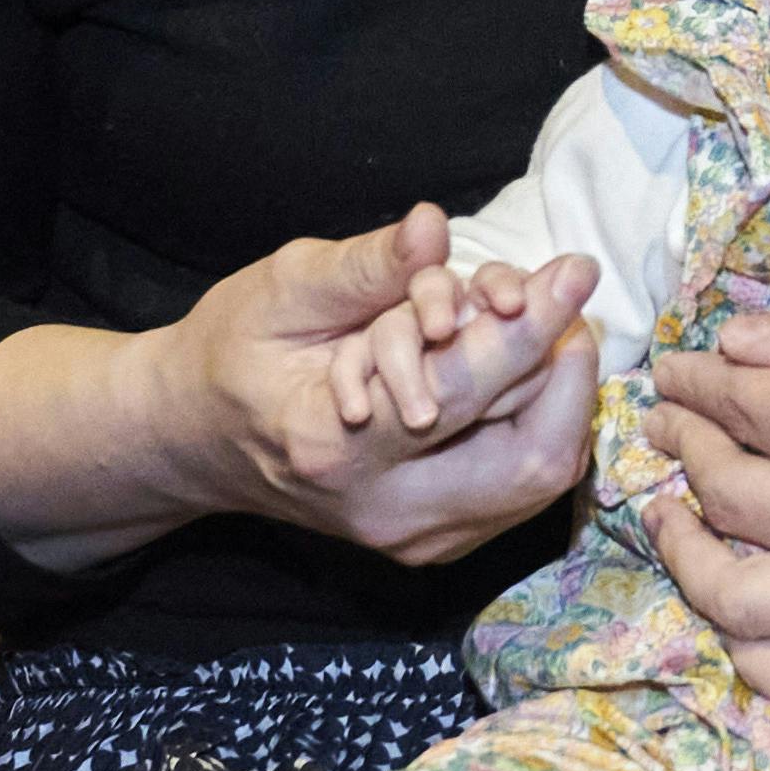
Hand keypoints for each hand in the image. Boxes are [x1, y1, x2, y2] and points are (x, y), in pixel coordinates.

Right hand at [135, 211, 602, 565]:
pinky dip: (539, 422)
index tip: (574, 271)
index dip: (529, 328)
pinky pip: (524, 487)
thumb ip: (364, 266)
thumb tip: (434, 227)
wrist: (195, 440)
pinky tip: (520, 370)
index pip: (463, 392)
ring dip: (559, 395)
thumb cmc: (233, 352)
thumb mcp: (283, 290)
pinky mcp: (436, 542)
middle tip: (562, 295)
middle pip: (530, 459)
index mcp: (335, 447)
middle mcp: (383, 510)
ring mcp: (413, 539)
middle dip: (565, 369)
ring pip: (541, 479)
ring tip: (538, 324)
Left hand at [641, 272, 769, 710]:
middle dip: (681, 449)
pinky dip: (749, 655)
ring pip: (734, 598)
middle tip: (667, 426)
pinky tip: (735, 614)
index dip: (694, 383)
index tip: (675, 371)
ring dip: (683, 555)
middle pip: (725, 493)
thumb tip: (733, 344)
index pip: (738, 407)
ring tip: (670, 520)